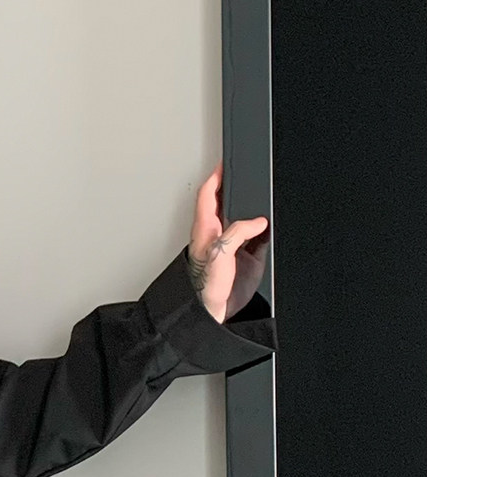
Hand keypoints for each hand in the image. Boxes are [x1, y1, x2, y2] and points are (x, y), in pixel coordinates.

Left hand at [186, 164, 268, 322]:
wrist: (213, 313)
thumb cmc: (205, 287)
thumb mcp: (219, 253)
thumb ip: (236, 232)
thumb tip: (257, 222)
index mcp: (205, 228)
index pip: (208, 195)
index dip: (215, 177)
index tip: (224, 163)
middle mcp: (219, 234)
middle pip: (227, 203)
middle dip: (235, 188)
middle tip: (244, 175)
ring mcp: (234, 246)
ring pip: (245, 219)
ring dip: (254, 210)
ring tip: (262, 197)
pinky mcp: (247, 258)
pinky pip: (260, 238)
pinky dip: (266, 231)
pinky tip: (271, 228)